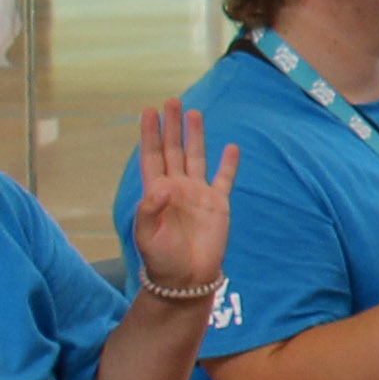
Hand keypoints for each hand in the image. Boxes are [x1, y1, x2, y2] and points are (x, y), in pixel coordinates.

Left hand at [124, 102, 233, 298]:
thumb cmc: (161, 260)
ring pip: (196, 157)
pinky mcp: (218, 204)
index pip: (152, 157)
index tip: (148, 112)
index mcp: (156, 193)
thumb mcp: (147, 238)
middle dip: (171, 126)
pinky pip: (224, 178)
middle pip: (174, 150)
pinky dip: (227, 163)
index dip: (149, 135)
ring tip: (194, 113)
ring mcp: (198, 194)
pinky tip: (230, 147)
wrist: (187, 278)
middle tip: (171, 101)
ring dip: (195, 136)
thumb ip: (148, 211)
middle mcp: (177, 188)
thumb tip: (159, 187)